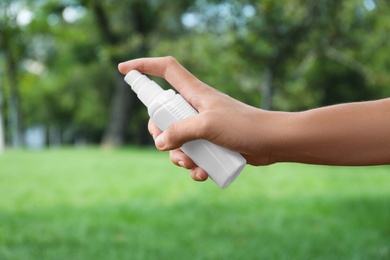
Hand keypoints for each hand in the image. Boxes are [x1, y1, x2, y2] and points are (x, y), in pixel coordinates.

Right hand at [118, 56, 279, 180]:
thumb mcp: (207, 126)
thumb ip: (180, 132)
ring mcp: (202, 126)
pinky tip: (202, 174)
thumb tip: (160, 143)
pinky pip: (192, 155)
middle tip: (168, 146)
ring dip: (179, 157)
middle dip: (160, 134)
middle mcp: (195, 107)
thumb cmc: (244, 126)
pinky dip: (193, 167)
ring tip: (192, 165)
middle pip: (162, 115)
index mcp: (194, 93)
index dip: (144, 65)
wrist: (272, 142)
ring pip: (176, 140)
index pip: (165, 69)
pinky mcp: (210, 143)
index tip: (124, 70)